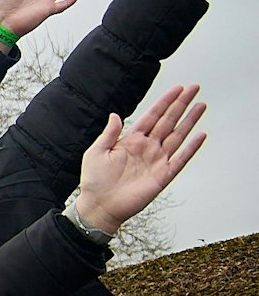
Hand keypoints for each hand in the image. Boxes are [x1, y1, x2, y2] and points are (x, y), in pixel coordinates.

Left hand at [74, 84, 206, 233]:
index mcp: (131, 141)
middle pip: (168, 121)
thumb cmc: (94, 182)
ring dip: (190, 121)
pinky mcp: (163, 175)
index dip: (164, 102)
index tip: (176, 88)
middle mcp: (147, 148)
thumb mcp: (95, 152)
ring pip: (178, 136)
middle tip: (194, 88)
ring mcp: (156, 161)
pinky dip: (191, 148)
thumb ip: (108, 134)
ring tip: (201, 105)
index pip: (152, 116)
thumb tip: (114, 115)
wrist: (99, 206)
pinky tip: (200, 135)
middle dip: (181, 104)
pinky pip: (181, 159)